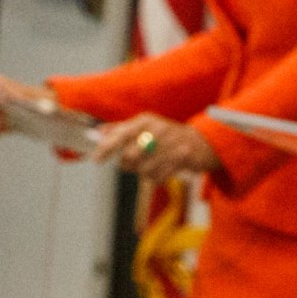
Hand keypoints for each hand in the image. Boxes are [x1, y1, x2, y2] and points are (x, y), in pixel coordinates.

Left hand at [90, 115, 217, 180]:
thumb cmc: (165, 135)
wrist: (200, 142)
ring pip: (143, 169)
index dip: (106, 148)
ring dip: (143, 171)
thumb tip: (97, 133)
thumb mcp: (144, 126)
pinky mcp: (182, 158)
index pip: (120, 135)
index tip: (96, 160)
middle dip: (127, 164)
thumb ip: (120, 129)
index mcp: (145, 120)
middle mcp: (158, 129)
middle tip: (131, 162)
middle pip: (130, 156)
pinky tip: (162, 169)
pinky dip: (156, 177)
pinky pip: (158, 177)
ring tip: (151, 164)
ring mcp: (171, 144)